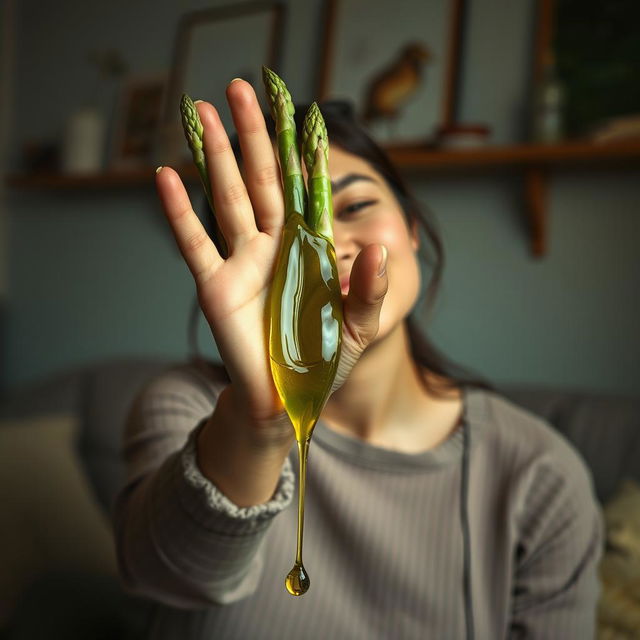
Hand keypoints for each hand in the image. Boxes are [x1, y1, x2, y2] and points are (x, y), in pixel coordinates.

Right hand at [155, 80, 387, 434]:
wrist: (287, 398)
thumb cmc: (325, 361)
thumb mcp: (358, 326)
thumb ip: (370, 288)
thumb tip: (384, 245)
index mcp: (309, 248)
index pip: (305, 190)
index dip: (302, 152)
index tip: (299, 112)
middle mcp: (273, 245)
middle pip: (263, 179)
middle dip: (253, 135)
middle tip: (240, 89)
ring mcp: (241, 261)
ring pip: (228, 197)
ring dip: (215, 155)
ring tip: (199, 110)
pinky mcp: (214, 285)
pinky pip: (194, 241)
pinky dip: (178, 211)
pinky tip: (165, 176)